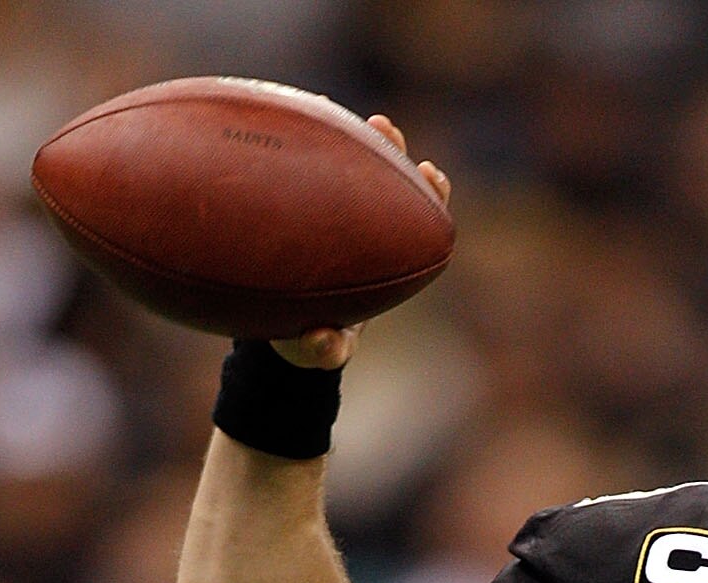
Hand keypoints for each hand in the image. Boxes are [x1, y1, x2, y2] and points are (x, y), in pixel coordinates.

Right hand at [272, 116, 450, 371]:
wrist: (275, 324)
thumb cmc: (305, 337)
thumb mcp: (313, 351)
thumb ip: (322, 351)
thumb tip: (323, 342)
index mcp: (382, 258)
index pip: (415, 220)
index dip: (428, 195)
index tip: (432, 175)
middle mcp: (362, 228)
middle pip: (386, 182)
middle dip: (390, 153)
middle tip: (384, 127)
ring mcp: (330, 210)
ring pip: (345, 164)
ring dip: (344, 134)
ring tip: (331, 106)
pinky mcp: (296, 201)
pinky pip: (300, 165)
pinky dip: (301, 139)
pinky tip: (297, 111)